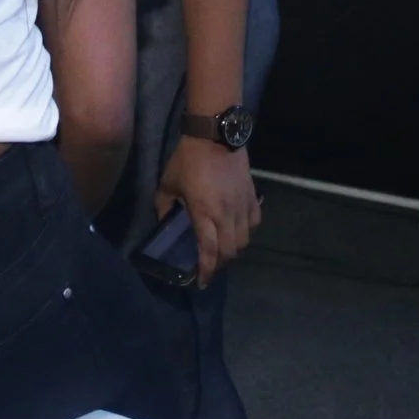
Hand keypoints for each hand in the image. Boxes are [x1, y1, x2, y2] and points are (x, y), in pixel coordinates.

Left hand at [156, 136, 259, 284]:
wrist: (215, 135)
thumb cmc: (188, 159)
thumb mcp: (167, 184)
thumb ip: (164, 207)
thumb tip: (165, 223)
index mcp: (205, 214)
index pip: (209, 252)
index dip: (206, 271)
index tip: (201, 283)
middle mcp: (227, 215)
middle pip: (230, 251)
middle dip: (220, 264)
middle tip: (210, 266)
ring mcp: (242, 205)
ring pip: (245, 240)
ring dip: (234, 249)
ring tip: (223, 249)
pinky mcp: (252, 195)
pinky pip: (254, 222)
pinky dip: (247, 231)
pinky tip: (237, 228)